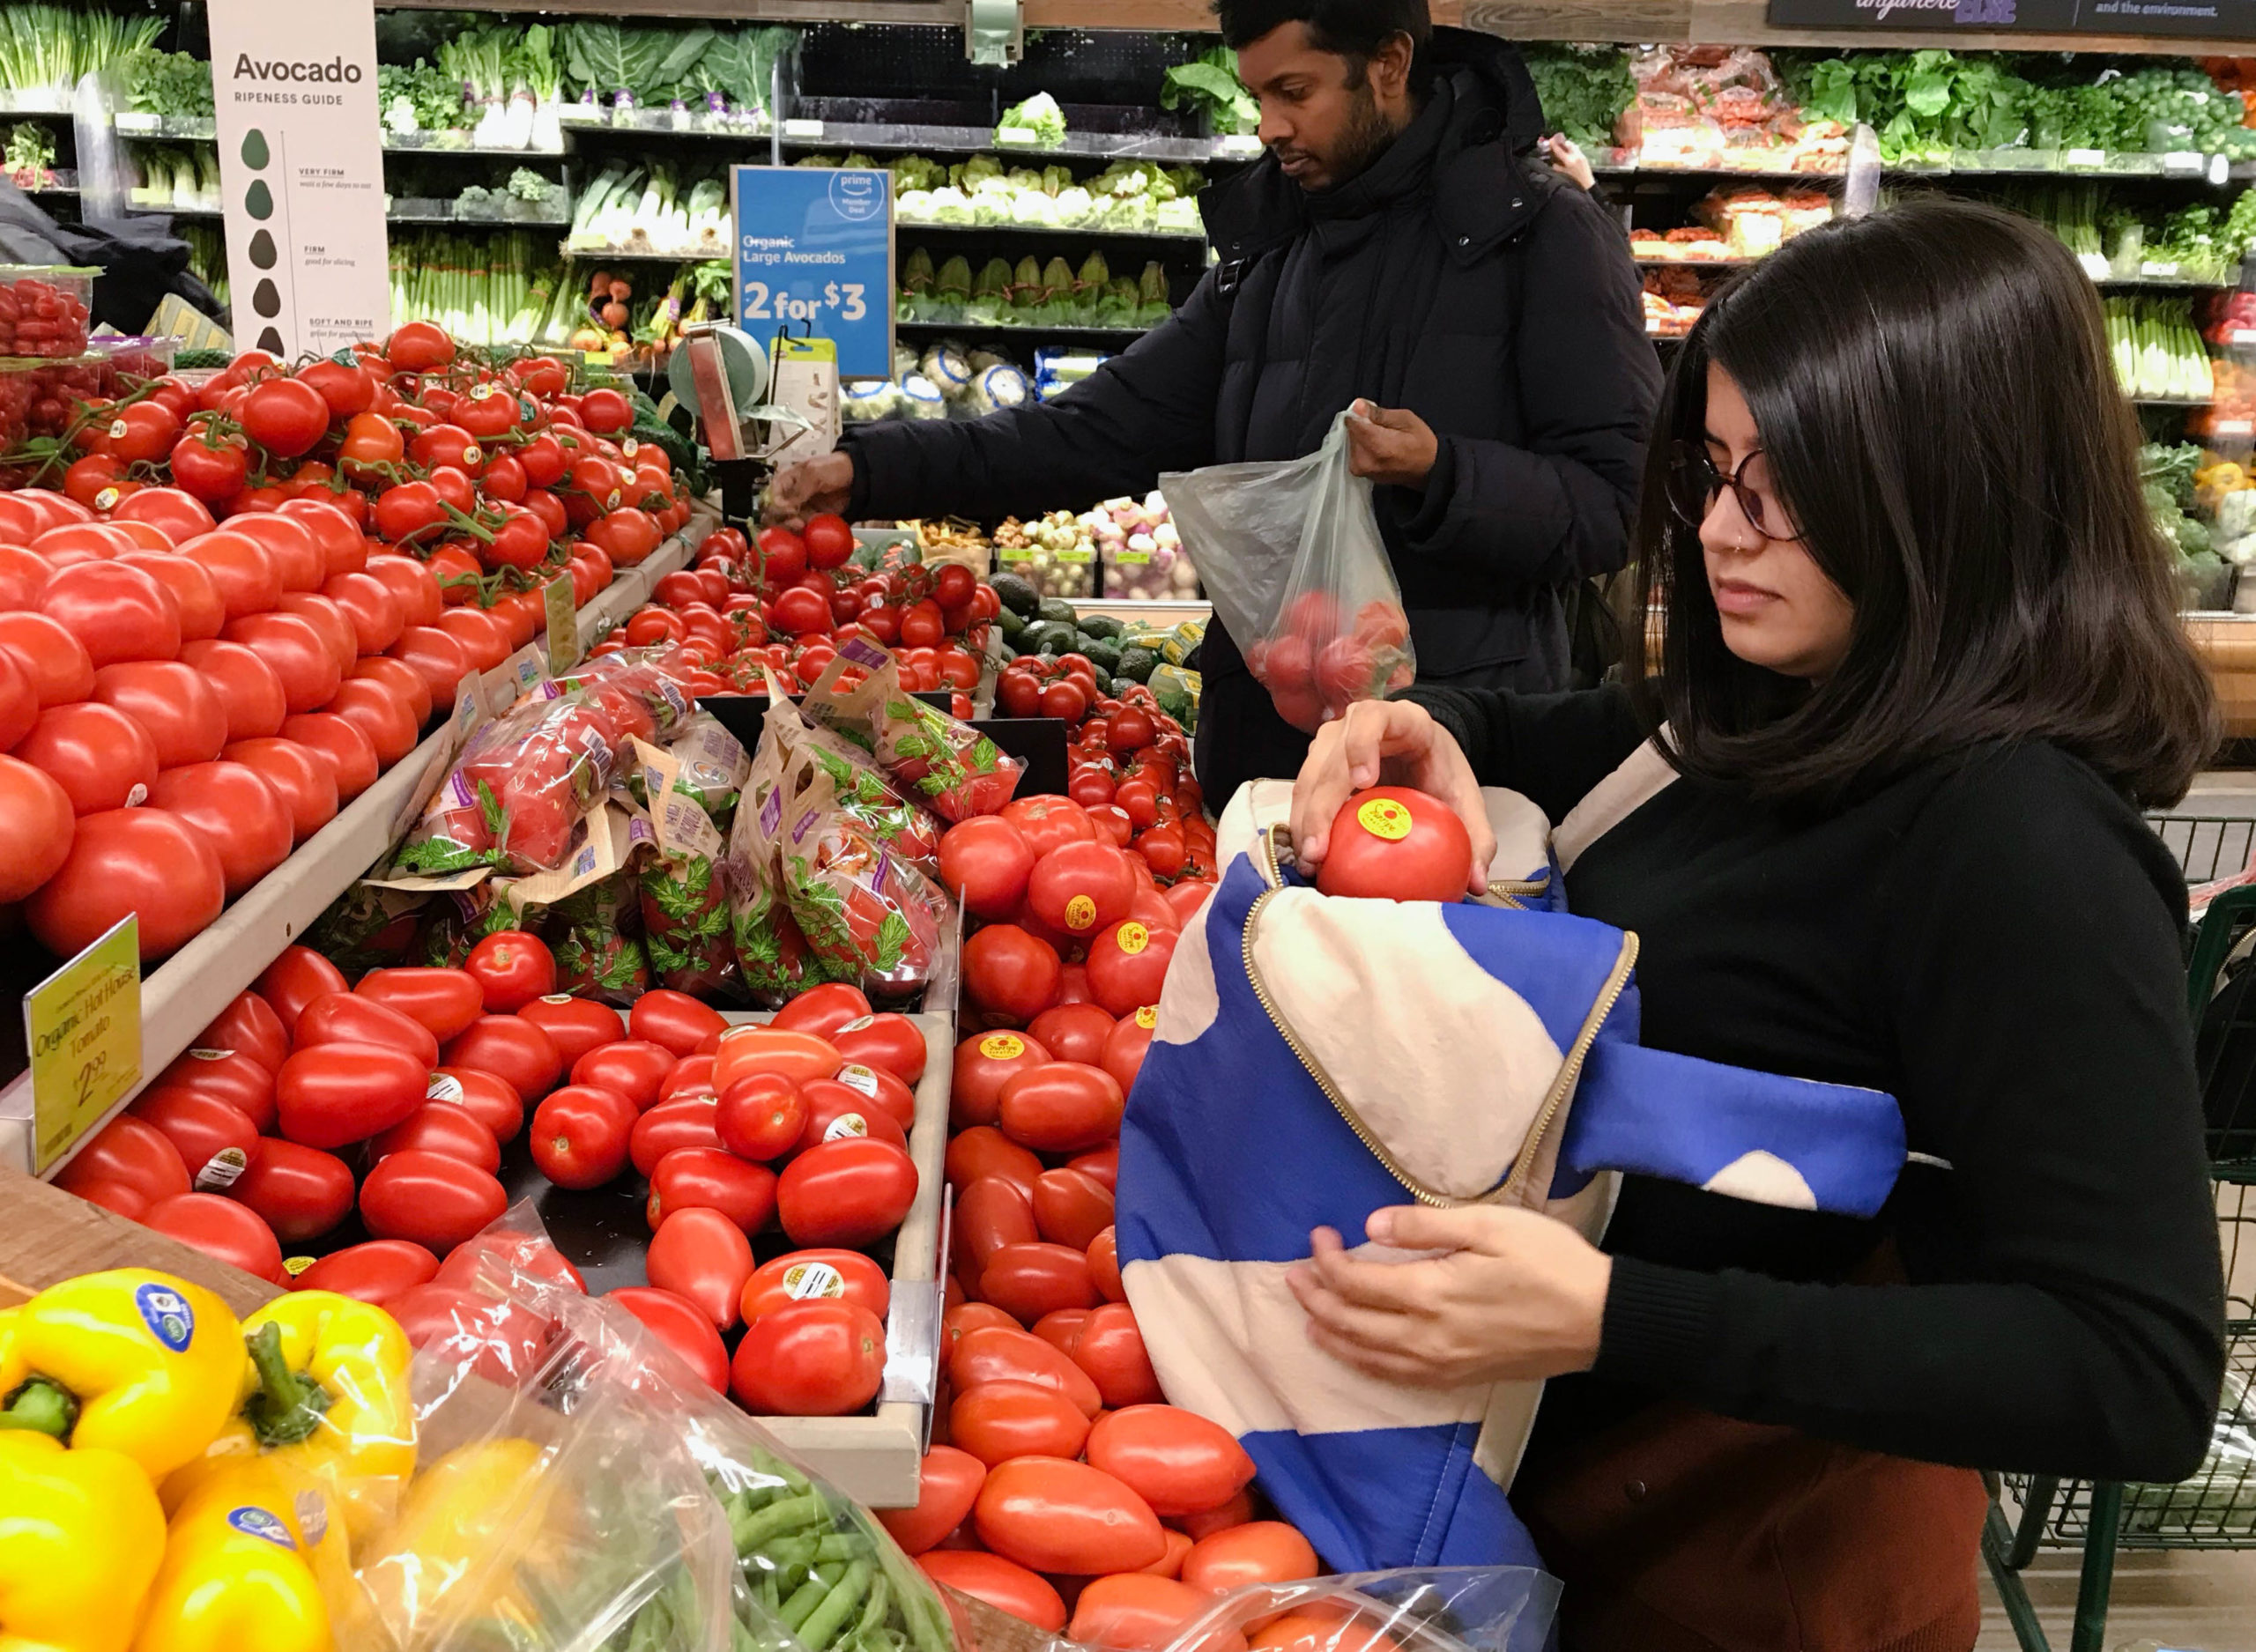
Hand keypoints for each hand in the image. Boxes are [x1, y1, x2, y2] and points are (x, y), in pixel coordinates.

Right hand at [766, 452, 853, 524]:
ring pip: (785, 525)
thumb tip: (786, 505)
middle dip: (782, 520)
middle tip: (797, 522)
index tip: (791, 510)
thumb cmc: (834, 467)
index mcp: (785, 481)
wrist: (856, 478)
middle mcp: (789, 497)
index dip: (777, 506)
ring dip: (791, 529)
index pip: (770, 497)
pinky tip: (810, 532)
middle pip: (773, 514)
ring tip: (803, 526)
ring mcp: (799, 510)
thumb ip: (798, 489)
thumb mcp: (814, 472)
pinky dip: (803, 534)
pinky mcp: (810, 520)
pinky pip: (801, 531)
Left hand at [1286, 1204, 1611, 1387]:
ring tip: (1307, 1318)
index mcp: (1429, 1295)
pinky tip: (1355, 1354)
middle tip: (1293, 1276)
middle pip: (1350, 1323)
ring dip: (1330, 1335)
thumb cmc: (1547, 1262)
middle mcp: (1425, 1338)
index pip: (1354, 1282)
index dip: (1326, 1260)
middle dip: (1314, 1298)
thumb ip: (1425, 1227)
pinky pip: (1394, 1377)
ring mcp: (1440, 1365)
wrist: (1598, 1320)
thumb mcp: (1489, 1226)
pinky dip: (1363, 1364)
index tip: (1319, 1236)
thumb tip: (1370, 1227)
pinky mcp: (1458, 1379)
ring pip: (1366, 1357)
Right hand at [1289, 698, 1494, 894]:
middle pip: (1329, 759)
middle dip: (1320, 807)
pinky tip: (1309, 858)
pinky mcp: (1317, 765)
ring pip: (1307, 778)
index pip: (1371, 719)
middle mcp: (1355, 725)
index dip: (1361, 746)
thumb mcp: (1464, 798)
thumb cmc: (1440, 770)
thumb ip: (1476, 837)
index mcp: (1400, 720)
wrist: (1423, 753)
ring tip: (1309, 863)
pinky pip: (1303, 794)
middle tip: (1320, 852)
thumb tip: (1476, 882)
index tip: (1363, 783)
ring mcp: (1331, 743)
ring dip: (1304, 821)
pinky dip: (1303, 825)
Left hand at [1344, 400, 1437, 490]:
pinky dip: (1363, 447)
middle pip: (1351, 433)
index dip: (1360, 414)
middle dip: (1362, 426)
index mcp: (1375, 445)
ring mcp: (1361, 470)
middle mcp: (1363, 460)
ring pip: (1351, 443)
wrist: (1429, 471)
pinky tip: (1379, 448)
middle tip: (1383, 428)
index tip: (1373, 414)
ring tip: (1383, 438)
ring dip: (1362, 437)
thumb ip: (1378, 414)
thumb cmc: (1422, 443)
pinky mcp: (1360, 474)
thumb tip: (1357, 406)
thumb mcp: (1405, 419)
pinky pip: (1354, 453)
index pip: (1351, 422)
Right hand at [1543, 134, 1594, 191]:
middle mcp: (1576, 156)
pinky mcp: (1584, 157)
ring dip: (1568, 145)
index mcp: (1569, 161)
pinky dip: (1573, 149)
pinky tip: (1570, 154)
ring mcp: (1581, 156)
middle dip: (1562, 142)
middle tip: (1558, 143)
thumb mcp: (1563, 175)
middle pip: (1568, 144)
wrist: (1587, 185)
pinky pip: (1577, 149)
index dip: (1554, 144)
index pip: (1560, 150)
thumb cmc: (1574, 182)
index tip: (1551, 140)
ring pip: (1574, 145)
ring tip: (1564, 148)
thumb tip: (1553, 163)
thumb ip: (1557, 168)